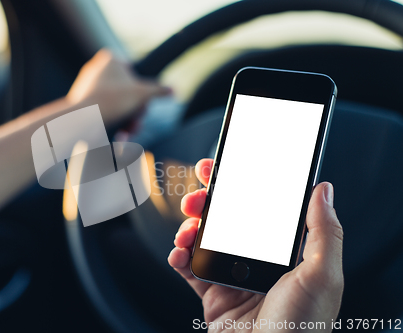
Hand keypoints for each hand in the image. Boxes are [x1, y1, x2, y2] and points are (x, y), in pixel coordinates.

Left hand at [66, 49, 170, 125]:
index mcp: (110, 59)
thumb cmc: (112, 100)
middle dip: (135, 110)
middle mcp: (97, 69)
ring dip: (127, 118)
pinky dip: (114, 121)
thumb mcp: (142, 94)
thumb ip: (159, 90)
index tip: (142, 102)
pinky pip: (104, 110)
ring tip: (129, 130)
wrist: (83, 119)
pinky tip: (119, 134)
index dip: (142, 90)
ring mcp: (88, 85)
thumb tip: (174, 90)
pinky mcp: (82, 102)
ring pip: (117, 102)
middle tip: (137, 120)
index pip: (135, 72)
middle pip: (126, 91)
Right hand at [169, 158, 343, 331]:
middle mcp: (254, 261)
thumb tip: (324, 191)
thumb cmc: (302, 328)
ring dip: (189, 228)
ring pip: (203, 240)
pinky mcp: (211, 294)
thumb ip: (322, 231)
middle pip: (225, 221)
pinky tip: (178, 254)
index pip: (259, 211)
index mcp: (281, 253)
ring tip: (187, 230)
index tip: (227, 170)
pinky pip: (188, 269)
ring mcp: (231, 276)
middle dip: (208, 202)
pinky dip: (178, 258)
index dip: (241, 188)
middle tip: (199, 194)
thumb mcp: (321, 274)